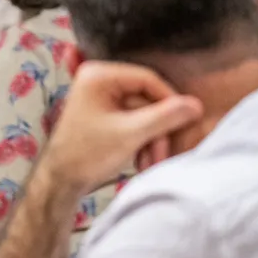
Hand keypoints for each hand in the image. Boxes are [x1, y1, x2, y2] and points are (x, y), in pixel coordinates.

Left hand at [36, 61, 201, 194]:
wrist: (61, 181)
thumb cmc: (88, 155)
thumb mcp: (131, 134)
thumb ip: (165, 117)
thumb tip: (197, 104)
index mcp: (98, 75)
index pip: (148, 79)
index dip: (170, 101)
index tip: (186, 123)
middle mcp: (98, 80)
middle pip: (147, 99)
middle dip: (158, 130)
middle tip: (164, 155)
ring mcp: (100, 97)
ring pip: (143, 114)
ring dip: (152, 140)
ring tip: (150, 164)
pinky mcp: (103, 114)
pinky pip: (133, 121)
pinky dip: (141, 141)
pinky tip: (141, 162)